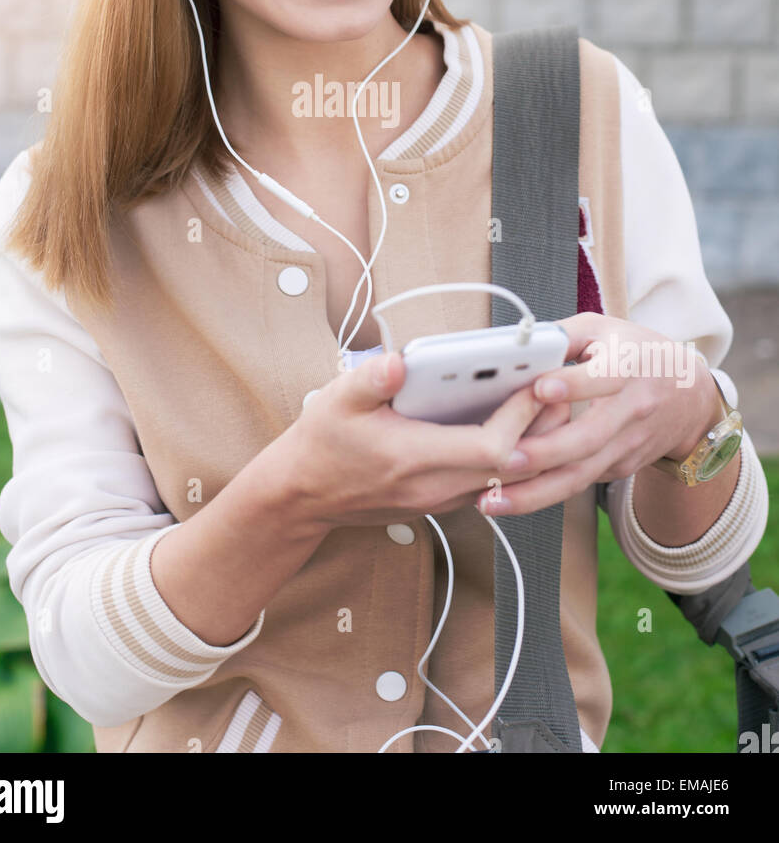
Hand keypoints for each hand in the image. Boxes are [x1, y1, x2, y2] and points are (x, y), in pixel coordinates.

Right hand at [282, 349, 561, 531]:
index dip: (521, 418)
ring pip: (507, 478)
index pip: (491, 448)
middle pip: (514, 467)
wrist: (304, 495)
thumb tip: (400, 360)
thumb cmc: (322, 443)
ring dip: (530, 443)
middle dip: (541, 428)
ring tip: (544, 400)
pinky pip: (491, 482)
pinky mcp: (442, 500)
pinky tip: (510, 422)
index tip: (534, 383)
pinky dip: (509, 455)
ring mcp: (442, 499)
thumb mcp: (336, 400)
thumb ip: (371, 379)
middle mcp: (436, 486)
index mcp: (415, 458)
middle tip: (558, 389)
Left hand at [476, 312, 720, 515]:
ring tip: (491, 500)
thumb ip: (562, 335)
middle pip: (588, 438)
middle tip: (503, 458)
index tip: (539, 389)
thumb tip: (519, 347)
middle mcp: (631, 409)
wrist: (689, 398)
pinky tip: (506, 499)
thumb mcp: (604, 329)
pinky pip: (578, 483)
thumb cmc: (637, 354)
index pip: (604, 377)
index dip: (573, 384)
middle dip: (544, 452)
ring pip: (581, 474)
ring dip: (534, 492)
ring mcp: (625, 445)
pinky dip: (542, 494)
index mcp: (629, 366)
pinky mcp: (618, 468)